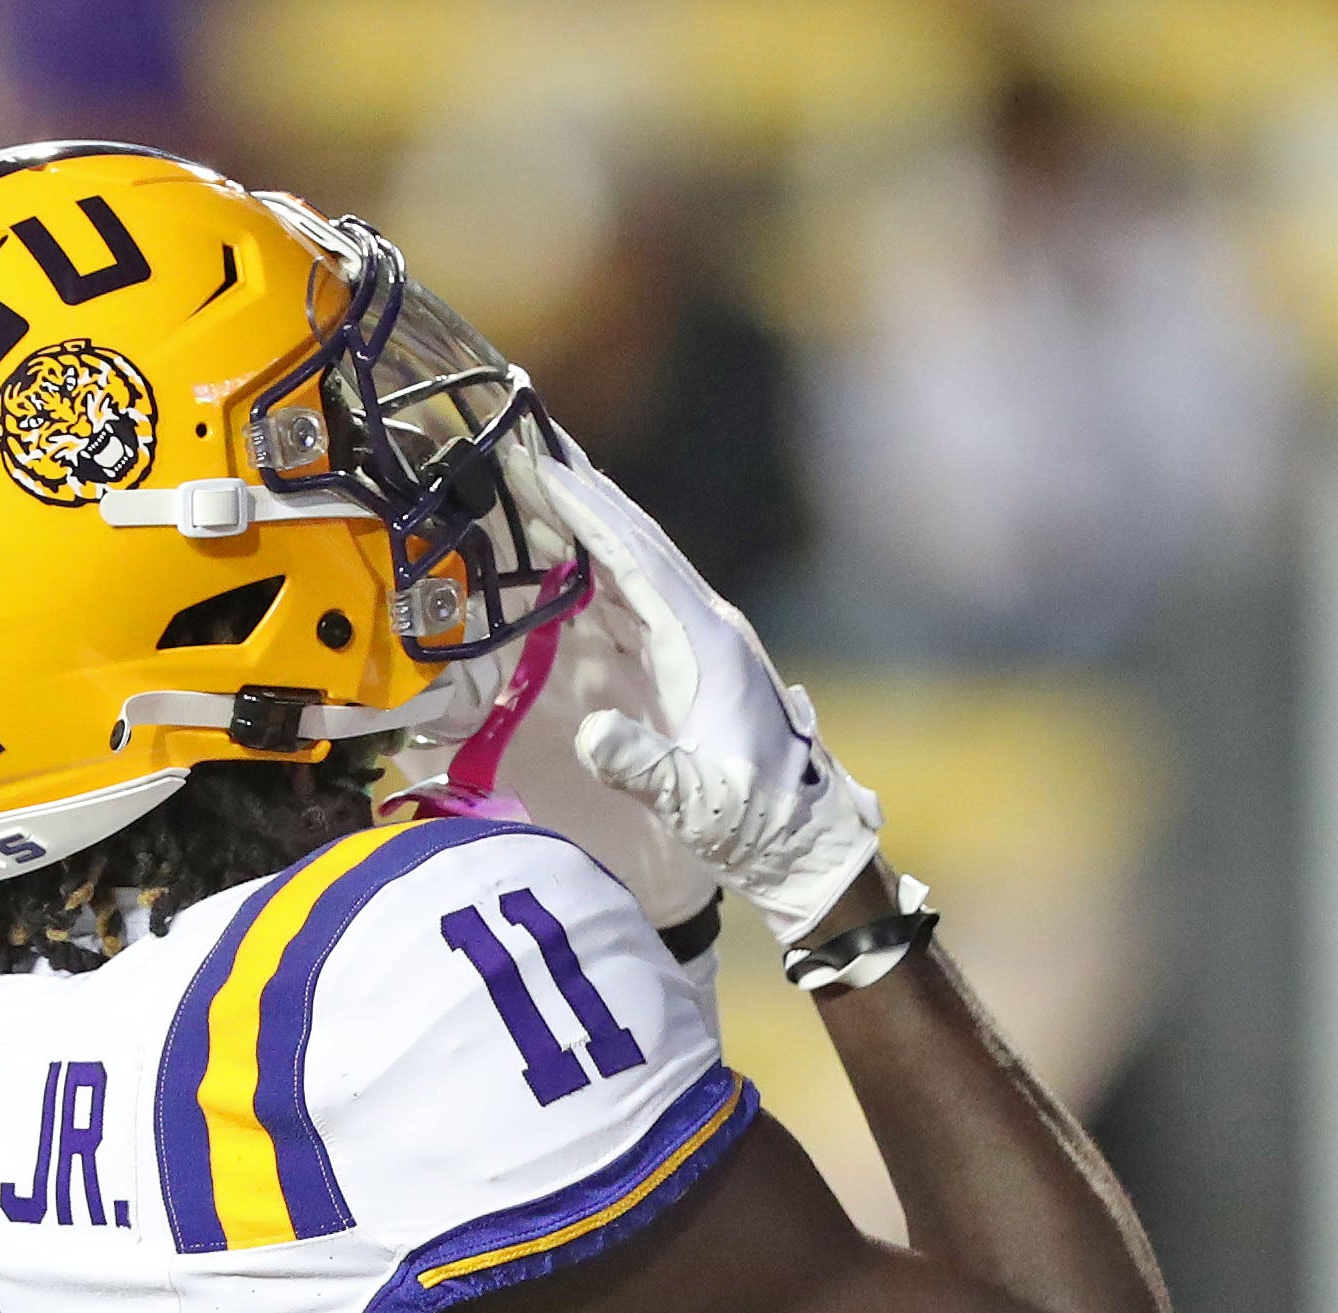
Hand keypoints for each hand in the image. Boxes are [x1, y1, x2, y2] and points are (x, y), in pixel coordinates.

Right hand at [518, 448, 886, 949]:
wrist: (805, 843)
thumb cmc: (759, 823)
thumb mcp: (700, 802)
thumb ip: (646, 767)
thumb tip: (590, 734)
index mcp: (708, 644)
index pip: (639, 561)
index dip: (591, 514)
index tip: (546, 467)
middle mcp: (706, 627)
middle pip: (637, 543)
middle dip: (585, 494)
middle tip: (532, 444)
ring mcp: (699, 643)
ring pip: (636, 566)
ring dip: (588, 525)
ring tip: (539, 484)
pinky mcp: (690, 665)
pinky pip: (634, 601)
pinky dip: (597, 569)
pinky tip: (567, 560)